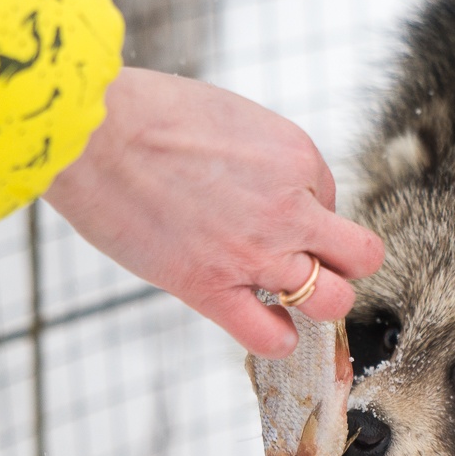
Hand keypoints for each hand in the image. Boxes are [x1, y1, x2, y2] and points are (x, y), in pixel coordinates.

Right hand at [44, 68, 383, 356]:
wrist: (93, 133)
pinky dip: (278, 339)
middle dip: (342, 262)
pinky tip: (266, 326)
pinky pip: (272, 338)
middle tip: (312, 262)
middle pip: (360, 257)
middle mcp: (290, 209)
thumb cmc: (151, 116)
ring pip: (331, 302)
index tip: (266, 208)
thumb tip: (274, 195)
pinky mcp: (211, 289)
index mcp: (298, 157)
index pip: (330, 200)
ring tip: (288, 295)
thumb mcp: (235, 119)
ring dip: (316, 302)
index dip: (304, 208)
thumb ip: (267, 162)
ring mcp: (255, 254)